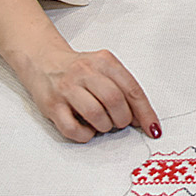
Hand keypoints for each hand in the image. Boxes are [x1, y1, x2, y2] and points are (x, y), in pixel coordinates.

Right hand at [17, 46, 161, 144]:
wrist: (43, 61)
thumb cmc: (79, 70)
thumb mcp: (105, 69)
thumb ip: (124, 89)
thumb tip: (141, 119)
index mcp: (104, 61)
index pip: (132, 89)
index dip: (145, 112)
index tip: (152, 128)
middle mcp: (85, 72)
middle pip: (115, 101)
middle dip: (122, 119)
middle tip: (119, 122)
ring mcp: (67, 88)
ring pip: (96, 115)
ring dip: (105, 127)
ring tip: (102, 124)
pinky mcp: (52, 105)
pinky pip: (73, 128)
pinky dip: (85, 135)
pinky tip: (87, 129)